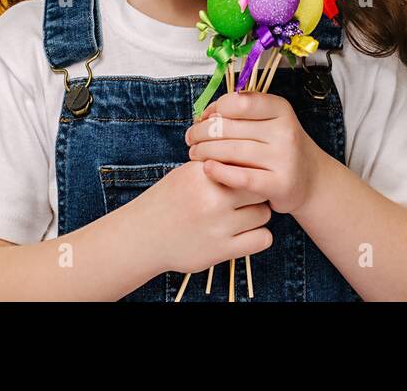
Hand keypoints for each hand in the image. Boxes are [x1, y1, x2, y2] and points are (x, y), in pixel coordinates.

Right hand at [131, 161, 272, 274]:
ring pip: (264, 213)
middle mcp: (211, 198)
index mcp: (203, 173)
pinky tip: (245, 233)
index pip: (246, 163)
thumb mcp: (188, 173)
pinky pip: (262, 239)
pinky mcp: (221, 250)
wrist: (143, 236)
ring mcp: (217, 226)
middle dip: (256, 191)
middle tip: (247, 196)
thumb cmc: (170, 200)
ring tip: (241, 215)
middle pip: (259, 187)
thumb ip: (219, 164)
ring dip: (257, 214)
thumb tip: (255, 155)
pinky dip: (259, 236)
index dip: (249, 169)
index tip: (246, 175)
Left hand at [185, 90, 325, 214]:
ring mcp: (285, 159)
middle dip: (203, 132)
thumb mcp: (268, 122)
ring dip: (205, 151)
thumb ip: (240, 114)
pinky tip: (207, 168)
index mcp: (281, 109)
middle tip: (191, 138)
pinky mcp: (280, 184)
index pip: (239, 101)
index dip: (215, 108)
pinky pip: (241, 177)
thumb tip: (204, 114)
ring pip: (232, 151)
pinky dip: (219, 172)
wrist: (311, 179)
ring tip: (194, 153)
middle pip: (230, 127)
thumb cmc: (278, 147)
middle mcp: (286, 131)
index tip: (204, 118)